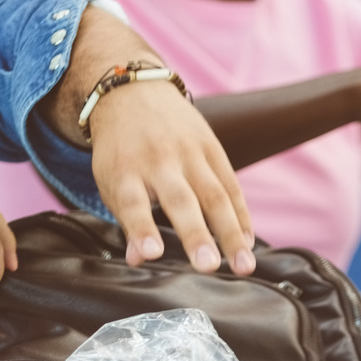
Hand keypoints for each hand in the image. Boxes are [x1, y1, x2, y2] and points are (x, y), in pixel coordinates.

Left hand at [87, 81, 256, 274]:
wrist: (134, 93)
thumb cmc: (121, 151)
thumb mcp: (111, 181)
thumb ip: (127, 221)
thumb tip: (138, 260)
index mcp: (126, 170)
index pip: (133, 203)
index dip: (142, 229)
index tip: (152, 254)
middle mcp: (159, 160)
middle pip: (180, 201)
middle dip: (195, 235)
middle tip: (207, 267)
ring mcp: (189, 152)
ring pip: (214, 195)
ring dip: (231, 233)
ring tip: (243, 266)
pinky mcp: (212, 147)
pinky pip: (231, 185)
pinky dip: (242, 216)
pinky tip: (248, 242)